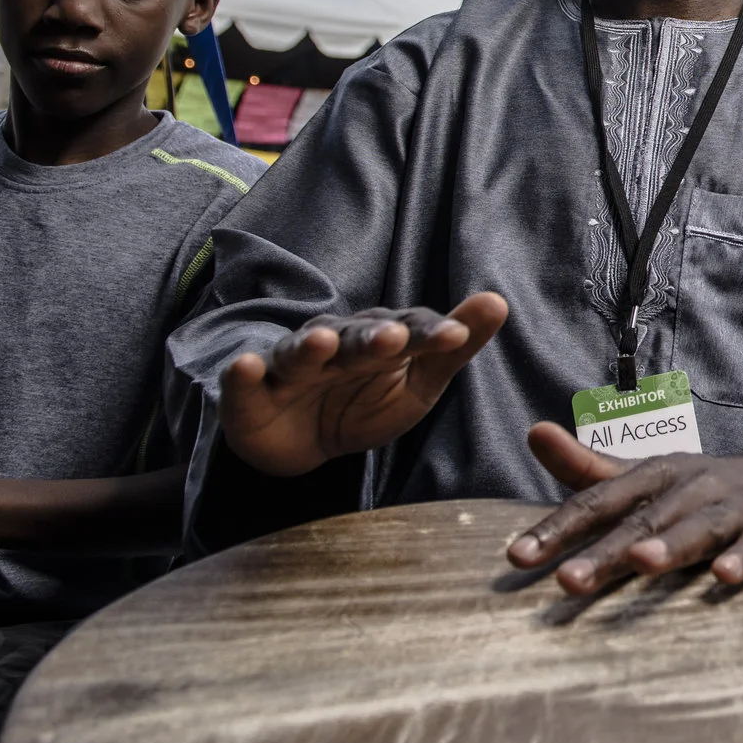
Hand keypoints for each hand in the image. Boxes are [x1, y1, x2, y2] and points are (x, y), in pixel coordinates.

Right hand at [219, 293, 507, 475]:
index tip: (458, 336)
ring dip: (311, 347)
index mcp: (378, 340)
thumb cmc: (365, 403)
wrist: (301, 441)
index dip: (432, 334)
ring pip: (301, 353)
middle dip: (373, 339)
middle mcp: (335, 344)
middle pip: (356, 338)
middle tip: (394, 340)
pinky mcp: (249, 391)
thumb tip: (499, 301)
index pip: (410, 331)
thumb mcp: (417, 384)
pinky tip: (245, 366)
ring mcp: (291, 365)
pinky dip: (243, 374)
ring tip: (321, 344)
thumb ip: (453, 348)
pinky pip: (244, 381)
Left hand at [508, 421, 742, 593]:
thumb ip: (589, 468)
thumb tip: (533, 433)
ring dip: (670, 544)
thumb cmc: (705, 490)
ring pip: (699, 528)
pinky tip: (724, 576)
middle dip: (605, 550)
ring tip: (640, 562)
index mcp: (655, 475)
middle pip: (643, 521)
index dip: (558, 528)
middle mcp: (691, 488)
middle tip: (566, 580)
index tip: (517, 557)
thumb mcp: (648, 476)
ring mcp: (735, 509)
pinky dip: (742, 559)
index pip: (599, 501)